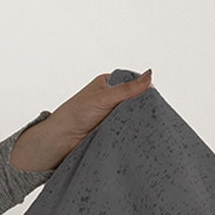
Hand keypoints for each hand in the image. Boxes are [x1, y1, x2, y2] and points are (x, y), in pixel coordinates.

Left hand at [10, 68, 152, 176]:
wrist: (61, 140)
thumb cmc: (75, 114)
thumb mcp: (104, 97)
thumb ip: (128, 88)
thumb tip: (150, 74)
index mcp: (108, 84)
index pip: (133, 83)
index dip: (144, 90)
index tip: (153, 99)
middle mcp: (111, 98)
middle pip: (135, 101)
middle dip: (142, 108)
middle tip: (152, 115)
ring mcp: (113, 116)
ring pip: (133, 117)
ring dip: (137, 122)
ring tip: (146, 127)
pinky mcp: (113, 131)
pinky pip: (128, 131)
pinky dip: (132, 133)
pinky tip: (139, 136)